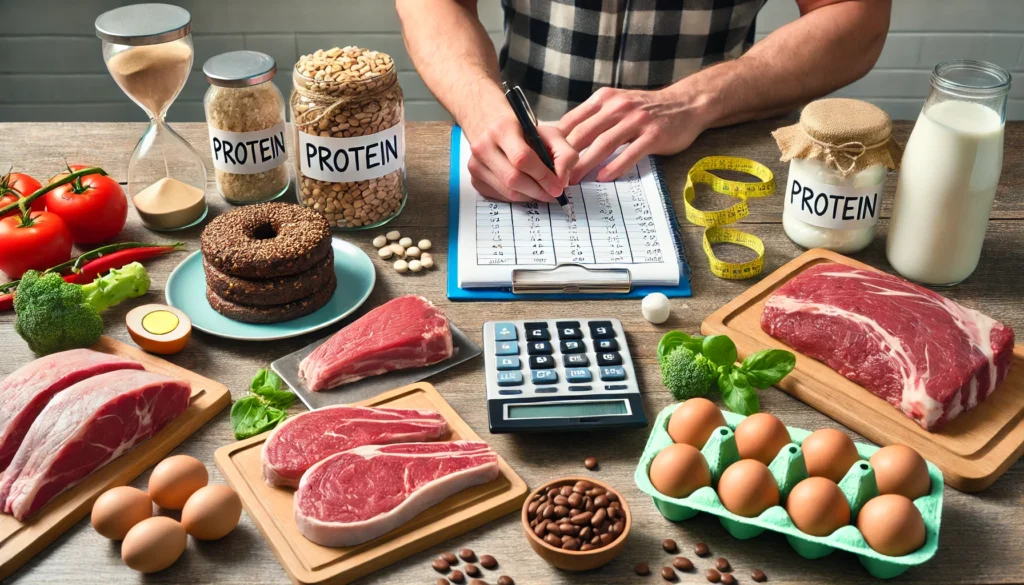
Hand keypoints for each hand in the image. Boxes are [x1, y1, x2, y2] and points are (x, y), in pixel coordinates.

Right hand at [464, 116, 577, 202]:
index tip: (558, 186)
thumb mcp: (548, 133)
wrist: (492, 127)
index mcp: (501, 129)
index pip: (522, 159)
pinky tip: (525, 188)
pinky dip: (518, 196)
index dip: (543, 176)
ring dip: (530, 196)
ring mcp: (475, 164)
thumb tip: (562, 180)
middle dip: (538, 190)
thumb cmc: (523, 132)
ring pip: (508, 192)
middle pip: (513, 179)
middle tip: (552, 193)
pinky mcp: (475, 180)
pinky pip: (501, 197)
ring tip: (541, 190)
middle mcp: (483, 146)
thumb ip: (564, 153)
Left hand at [558, 87, 705, 183]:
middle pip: (583, 134)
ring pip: (603, 144)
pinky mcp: (653, 135)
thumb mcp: (617, 105)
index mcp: (604, 100)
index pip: (571, 121)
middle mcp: (618, 107)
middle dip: (566, 158)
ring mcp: (636, 120)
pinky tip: (604, 178)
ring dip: (585, 165)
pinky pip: (630, 153)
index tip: (545, 161)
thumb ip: (594, 119)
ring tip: (573, 181)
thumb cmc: (646, 110)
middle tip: (554, 177)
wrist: (686, 104)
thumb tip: (563, 141)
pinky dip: (615, 167)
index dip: (555, 143)